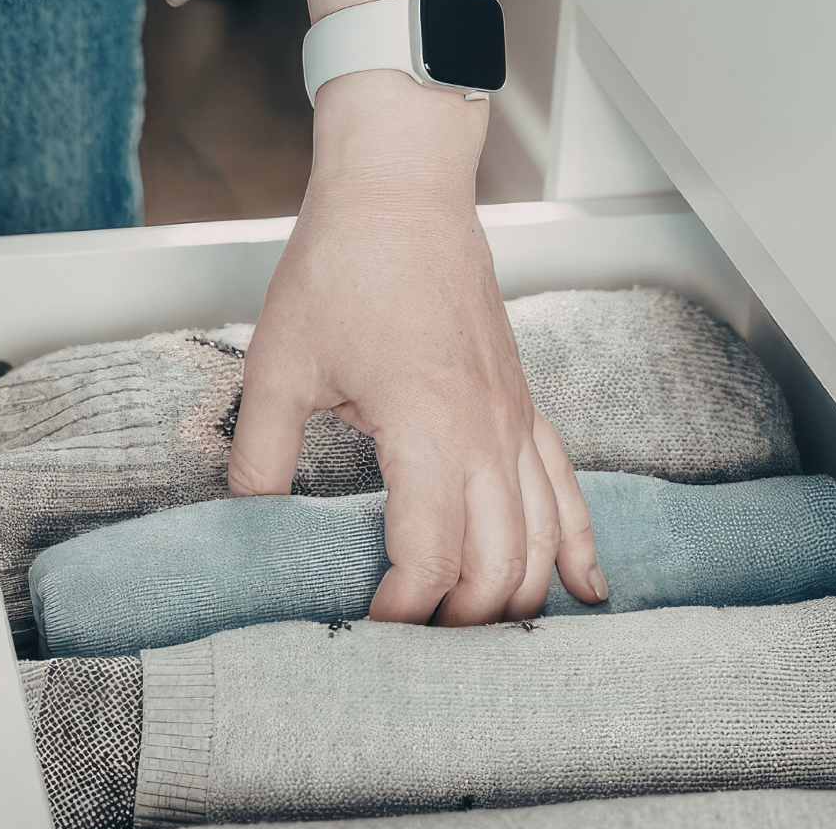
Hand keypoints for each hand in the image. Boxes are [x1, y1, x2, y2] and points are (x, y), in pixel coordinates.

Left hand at [228, 72, 605, 624]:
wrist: (403, 192)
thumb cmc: (345, 264)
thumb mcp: (278, 365)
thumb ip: (260, 457)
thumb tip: (248, 526)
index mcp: (428, 429)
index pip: (431, 559)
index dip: (399, 613)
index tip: (363, 629)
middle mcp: (487, 435)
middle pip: (500, 567)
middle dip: (459, 624)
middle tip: (409, 643)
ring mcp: (515, 422)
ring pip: (543, 540)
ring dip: (516, 599)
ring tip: (475, 637)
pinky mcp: (524, 407)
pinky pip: (567, 490)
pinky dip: (579, 546)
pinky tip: (587, 590)